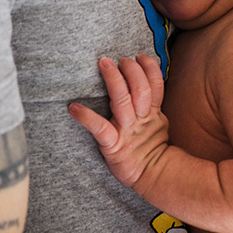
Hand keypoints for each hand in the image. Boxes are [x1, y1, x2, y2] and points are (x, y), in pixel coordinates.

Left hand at [69, 54, 168, 191]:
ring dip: (114, 80)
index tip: (140, 56)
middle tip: (120, 60)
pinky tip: (74, 108)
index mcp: (152, 113)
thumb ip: (152, 105)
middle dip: (131, 70)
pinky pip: (100, 129)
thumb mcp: (158, 124)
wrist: (153, 176)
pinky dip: (86, 117)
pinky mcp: (114, 145)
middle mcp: (141, 119)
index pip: (155, 85)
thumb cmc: (150, 149)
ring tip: (105, 64)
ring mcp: (127, 131)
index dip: (149, 68)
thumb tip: (148, 84)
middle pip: (139, 88)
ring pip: (122, 101)